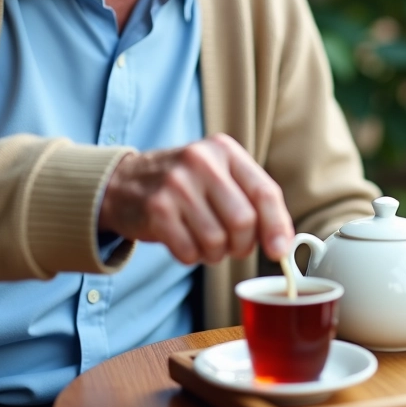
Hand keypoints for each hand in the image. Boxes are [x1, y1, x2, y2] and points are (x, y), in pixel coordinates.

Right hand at [99, 133, 294, 264]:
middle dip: (242, 245)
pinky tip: (183, 241)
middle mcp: (201, 161)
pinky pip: (189, 251)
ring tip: (204, 241)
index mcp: (225, 150)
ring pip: (216, 241)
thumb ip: (252, 201)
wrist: (123, 183)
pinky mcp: (157, 209)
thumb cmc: (183, 185)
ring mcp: (177, 184)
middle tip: (232, 246)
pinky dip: (191, 256)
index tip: (279, 251)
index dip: (277, 226)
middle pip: (243, 222)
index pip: (264, 191)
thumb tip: (282, 245)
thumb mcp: (219, 175)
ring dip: (214, 254)